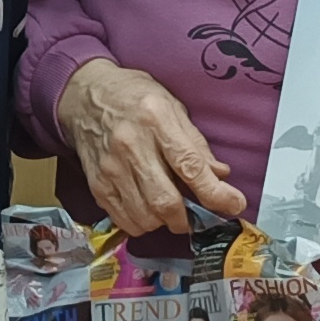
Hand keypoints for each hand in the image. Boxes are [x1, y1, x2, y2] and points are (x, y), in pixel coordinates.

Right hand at [57, 58, 246, 234]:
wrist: (84, 96)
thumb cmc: (135, 97)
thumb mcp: (172, 106)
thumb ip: (196, 143)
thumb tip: (220, 176)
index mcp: (156, 120)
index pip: (190, 166)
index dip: (216, 193)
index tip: (234, 205)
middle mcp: (131, 146)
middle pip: (165, 201)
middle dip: (187, 219)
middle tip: (195, 216)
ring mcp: (110, 168)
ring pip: (144, 217)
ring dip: (164, 222)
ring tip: (169, 210)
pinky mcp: (96, 184)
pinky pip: (123, 219)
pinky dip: (142, 224)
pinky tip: (147, 209)